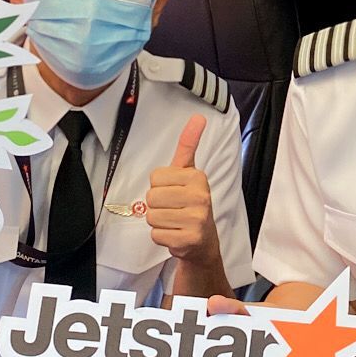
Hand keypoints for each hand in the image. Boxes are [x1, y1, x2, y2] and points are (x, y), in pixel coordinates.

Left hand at [146, 116, 220, 269]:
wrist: (204, 240)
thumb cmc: (191, 202)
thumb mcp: (189, 172)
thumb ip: (188, 145)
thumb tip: (198, 116)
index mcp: (198, 177)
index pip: (155, 177)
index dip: (159, 186)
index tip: (174, 191)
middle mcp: (200, 197)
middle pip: (151, 197)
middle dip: (157, 205)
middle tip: (173, 209)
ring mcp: (196, 220)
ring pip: (152, 217)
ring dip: (158, 222)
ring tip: (174, 221)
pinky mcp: (188, 240)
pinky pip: (156, 235)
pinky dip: (161, 237)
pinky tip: (175, 234)